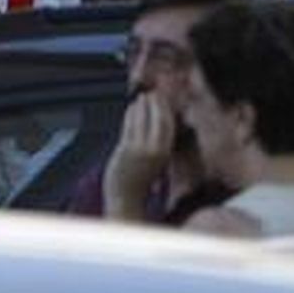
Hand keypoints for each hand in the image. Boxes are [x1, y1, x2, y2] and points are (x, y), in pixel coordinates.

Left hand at [103, 91, 174, 221]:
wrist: (126, 200)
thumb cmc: (140, 183)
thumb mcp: (157, 162)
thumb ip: (157, 144)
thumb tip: (156, 124)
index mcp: (165, 153)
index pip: (168, 124)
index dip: (166, 108)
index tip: (164, 97)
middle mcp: (155, 150)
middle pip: (157, 119)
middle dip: (155, 103)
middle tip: (153, 92)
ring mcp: (139, 150)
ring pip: (142, 120)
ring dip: (142, 106)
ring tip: (141, 97)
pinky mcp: (125, 151)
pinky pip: (129, 127)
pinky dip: (131, 115)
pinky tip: (131, 109)